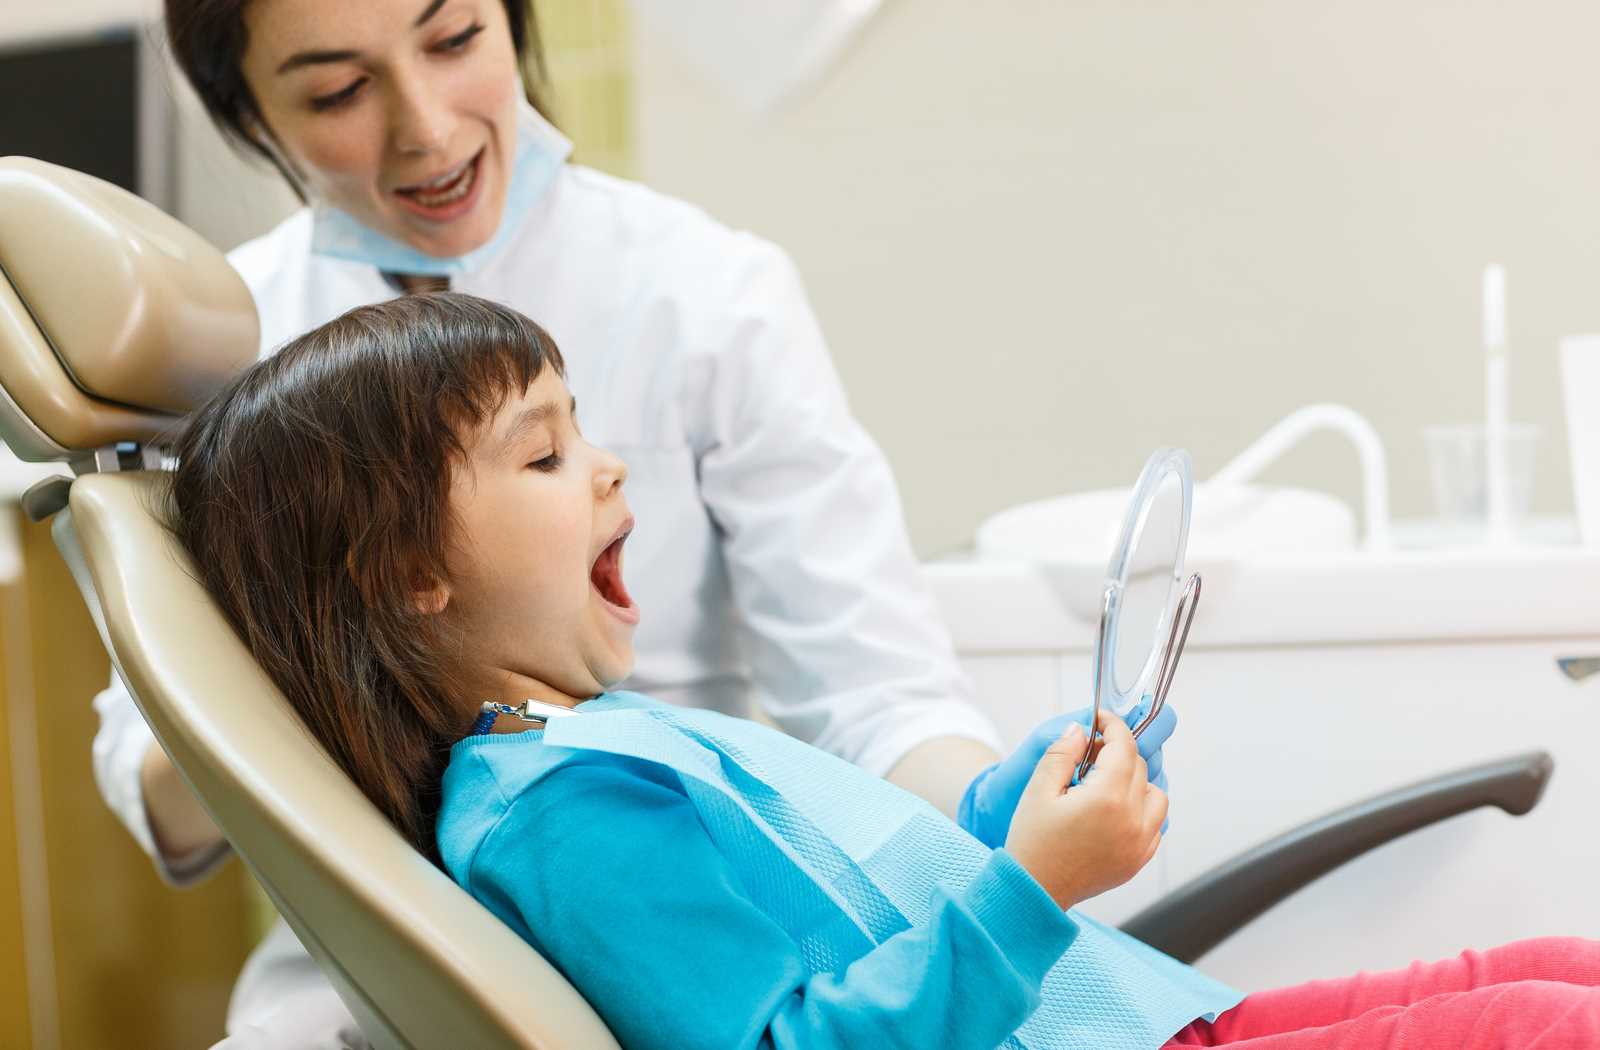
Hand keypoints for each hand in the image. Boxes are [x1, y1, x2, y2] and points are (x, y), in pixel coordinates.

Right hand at [957, 698, 1173, 847]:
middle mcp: (1132, 820)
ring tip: (1107, 784)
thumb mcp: (1038, 790)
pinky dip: (1143, 810)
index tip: (1100, 719)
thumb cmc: (1033, 843)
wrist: (1034, 891)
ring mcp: (1140, 843)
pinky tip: (1116, 811)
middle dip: (1117, 752)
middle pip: (1139, 767)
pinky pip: (1156, 824)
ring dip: (1137, 781)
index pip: (1123, 747)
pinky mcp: (1139, 860)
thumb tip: (1080, 730)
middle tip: (1089, 754)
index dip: (1112, 726)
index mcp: (1107, 799)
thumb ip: (1062, 753)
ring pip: (1157, 794)